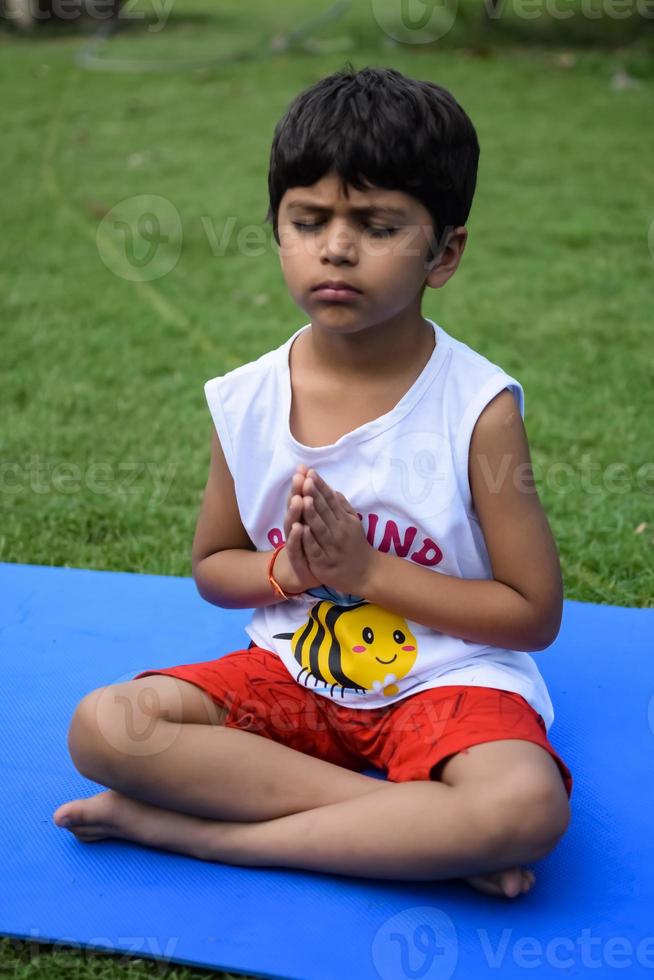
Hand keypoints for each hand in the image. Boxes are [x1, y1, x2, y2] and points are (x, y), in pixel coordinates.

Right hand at [277, 464, 320, 593]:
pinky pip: (295, 546)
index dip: (301, 483)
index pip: (299, 495)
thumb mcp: (314, 521)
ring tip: (298, 499)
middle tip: (299, 478)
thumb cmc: (312, 544)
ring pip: (292, 524)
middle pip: (293, 506)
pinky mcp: (296, 557)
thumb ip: (314, 502)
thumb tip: (315, 479)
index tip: (304, 468)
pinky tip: (299, 528)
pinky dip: (296, 537)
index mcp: (300, 516)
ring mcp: (293, 541)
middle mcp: (293, 525)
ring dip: (295, 511)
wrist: (303, 573)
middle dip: (296, 491)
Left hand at [300, 468, 376, 595]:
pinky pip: (315, 549)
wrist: (366, 573)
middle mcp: (338, 530)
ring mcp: (331, 546)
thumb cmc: (355, 545)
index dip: (320, 486)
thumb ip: (342, 507)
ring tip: (303, 499)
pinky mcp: (323, 562)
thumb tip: (333, 490)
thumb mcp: (352, 523)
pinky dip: (309, 539)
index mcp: (343, 519)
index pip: (330, 499)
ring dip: (311, 513)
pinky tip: (302, 529)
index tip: (311, 472)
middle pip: (324, 510)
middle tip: (306, 479)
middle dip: (314, 494)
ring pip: (320, 528)